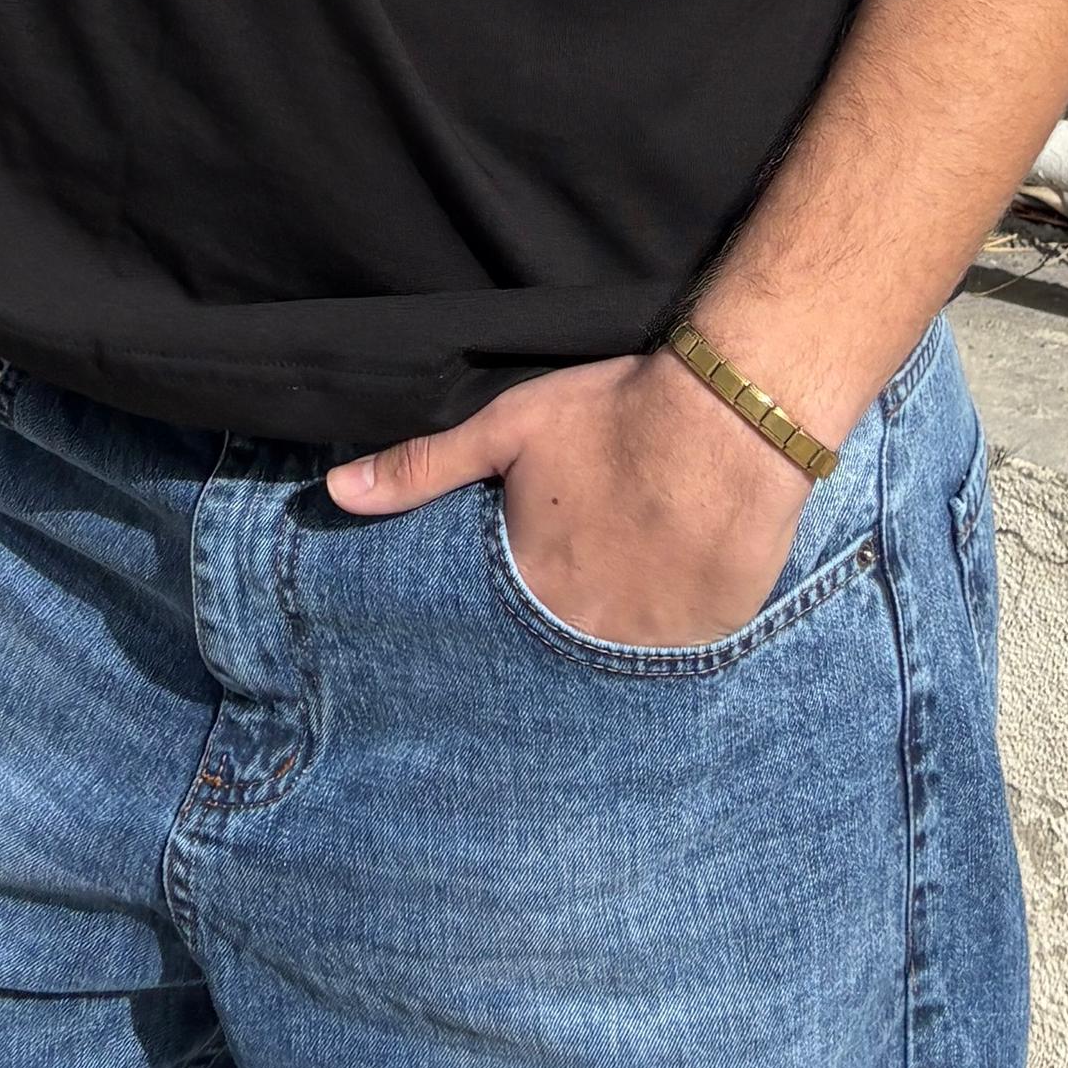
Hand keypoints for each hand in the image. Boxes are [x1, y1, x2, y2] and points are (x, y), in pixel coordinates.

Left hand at [327, 350, 812, 648]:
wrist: (731, 418)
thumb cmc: (613, 417)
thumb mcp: (507, 428)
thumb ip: (423, 468)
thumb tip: (337, 492)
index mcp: (531, 590)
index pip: (496, 624)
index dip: (509, 596)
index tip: (525, 571)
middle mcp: (586, 635)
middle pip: (558, 639)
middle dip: (561, 611)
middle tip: (586, 563)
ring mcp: (653, 646)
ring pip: (619, 648)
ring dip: (616, 620)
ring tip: (630, 571)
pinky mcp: (710, 638)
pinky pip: (679, 650)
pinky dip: (672, 621)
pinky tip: (675, 578)